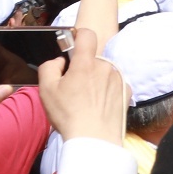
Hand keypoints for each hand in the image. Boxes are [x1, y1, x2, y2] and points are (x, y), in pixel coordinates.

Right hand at [36, 27, 129, 145]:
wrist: (94, 139)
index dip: (79, 36)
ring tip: (86, 100)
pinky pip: (114, 84)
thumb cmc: (68, 115)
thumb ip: (49, 67)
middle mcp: (105, 66)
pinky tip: (98, 105)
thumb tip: (60, 61)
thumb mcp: (46, 90)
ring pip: (103, 71)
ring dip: (96, 79)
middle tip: (74, 86)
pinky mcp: (127, 91)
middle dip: (83, 67)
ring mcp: (118, 78)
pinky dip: (107, 90)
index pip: (87, 34)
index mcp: (86, 63)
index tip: (73, 45)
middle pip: (93, 58)